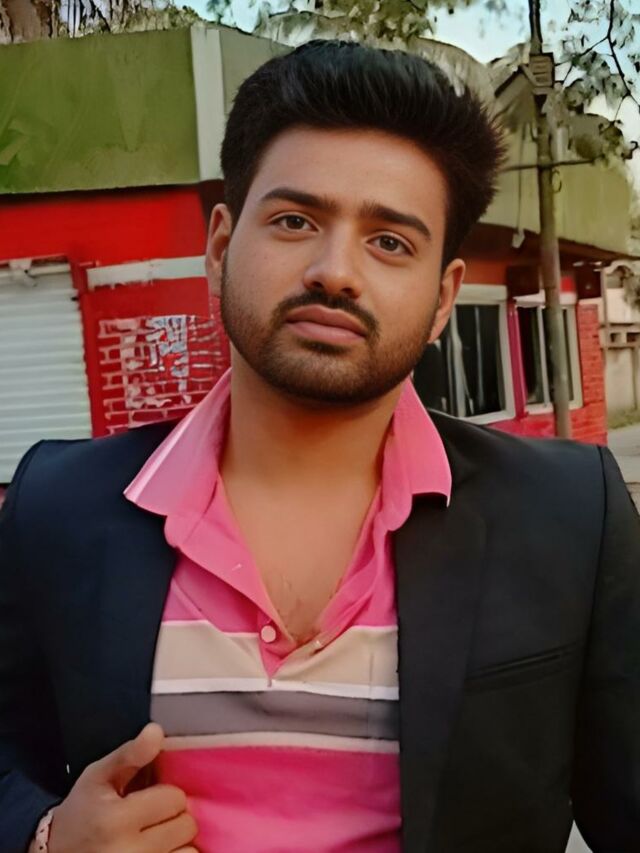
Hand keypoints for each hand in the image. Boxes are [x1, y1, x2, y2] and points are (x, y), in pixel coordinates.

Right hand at [47, 722, 197, 852]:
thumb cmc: (82, 811)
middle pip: (186, 825)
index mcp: (116, 820)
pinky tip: (157, 850)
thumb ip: (130, 754)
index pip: (174, 798)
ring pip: (189, 850)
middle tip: (149, 819)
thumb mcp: (98, 776)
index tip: (146, 798)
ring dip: (177, 842)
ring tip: (153, 837)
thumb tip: (157, 731)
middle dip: (172, 817)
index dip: (164, 794)